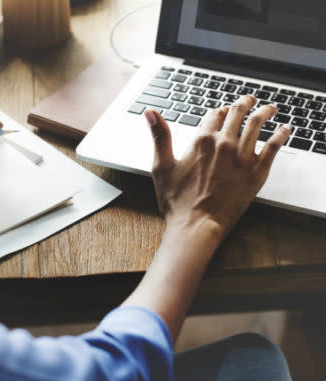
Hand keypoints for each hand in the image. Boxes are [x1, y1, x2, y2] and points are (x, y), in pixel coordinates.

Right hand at [145, 95, 290, 238]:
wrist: (196, 225)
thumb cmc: (176, 201)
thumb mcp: (161, 166)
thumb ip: (159, 136)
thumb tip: (150, 112)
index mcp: (201, 141)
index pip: (214, 115)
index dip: (219, 111)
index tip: (223, 111)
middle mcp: (224, 144)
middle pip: (238, 114)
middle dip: (244, 104)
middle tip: (249, 101)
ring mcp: (243, 157)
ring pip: (258, 124)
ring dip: (265, 112)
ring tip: (270, 108)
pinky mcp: (257, 171)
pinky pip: (274, 146)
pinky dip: (281, 134)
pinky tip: (285, 130)